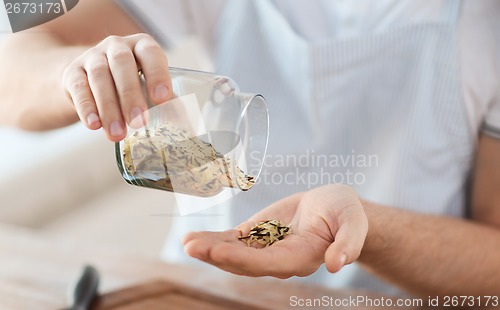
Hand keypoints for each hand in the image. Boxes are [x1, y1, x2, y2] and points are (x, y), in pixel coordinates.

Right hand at [62, 34, 171, 140]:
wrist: (89, 81)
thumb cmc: (129, 85)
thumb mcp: (148, 88)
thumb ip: (164, 104)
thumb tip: (183, 127)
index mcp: (141, 46)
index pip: (150, 53)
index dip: (157, 74)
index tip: (162, 99)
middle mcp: (116, 46)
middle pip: (122, 63)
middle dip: (131, 95)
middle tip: (139, 123)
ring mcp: (92, 57)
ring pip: (99, 77)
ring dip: (109, 107)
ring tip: (117, 134)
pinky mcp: (72, 72)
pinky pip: (78, 88)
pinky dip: (86, 107)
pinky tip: (94, 125)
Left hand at [183, 184, 367, 278]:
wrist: (335, 208)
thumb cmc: (347, 214)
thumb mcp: (353, 223)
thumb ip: (348, 243)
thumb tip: (337, 264)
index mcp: (302, 257)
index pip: (270, 263)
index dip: (244, 259)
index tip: (219, 251)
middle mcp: (280, 259)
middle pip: (245, 262)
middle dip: (218, 254)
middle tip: (192, 246)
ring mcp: (266, 248)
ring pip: (234, 253)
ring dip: (210, 248)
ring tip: (186, 242)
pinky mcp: (258, 235)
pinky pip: (233, 240)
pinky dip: (214, 239)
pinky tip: (193, 237)